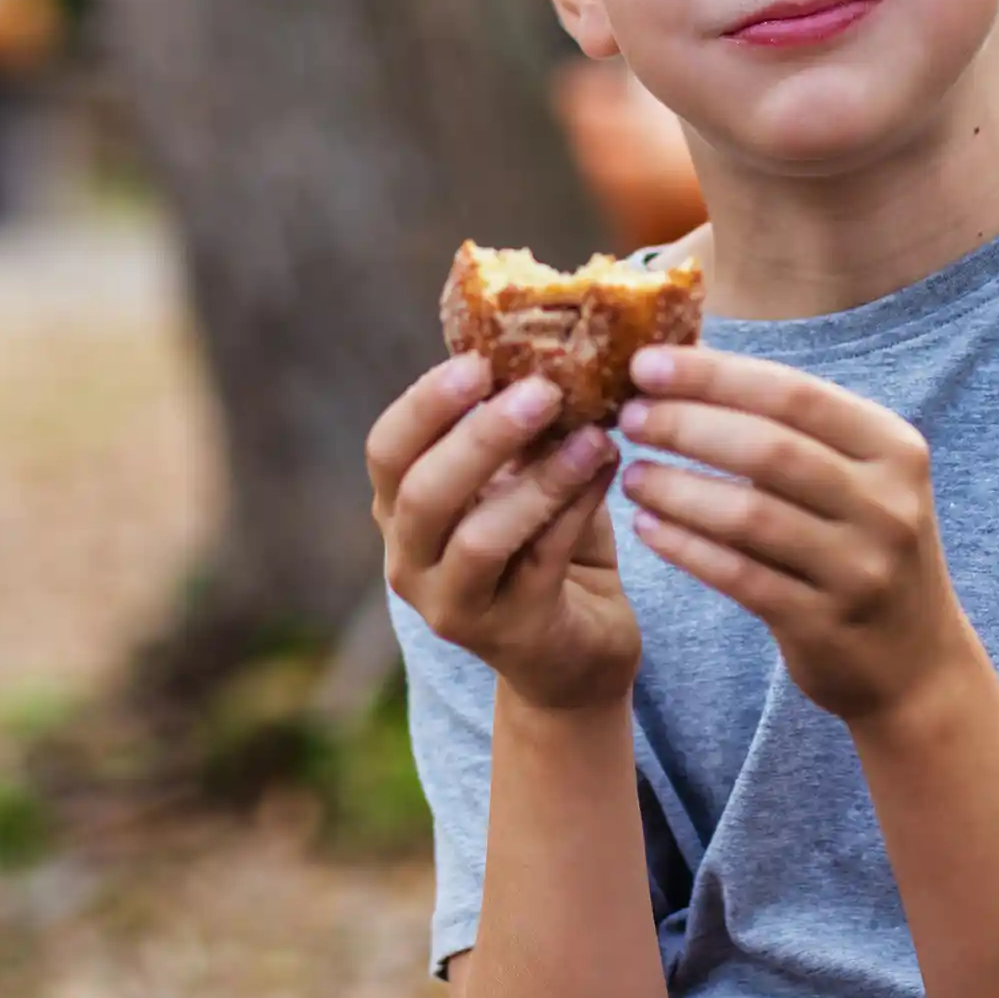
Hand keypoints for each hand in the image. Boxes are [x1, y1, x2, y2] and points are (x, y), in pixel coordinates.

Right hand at [366, 357, 638, 711]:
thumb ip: (522, 430)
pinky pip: (543, 561)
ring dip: (541, 477)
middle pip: (423, 492)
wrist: (576, 654)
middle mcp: (410, 561)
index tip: (478, 359)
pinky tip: (612, 467)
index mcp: (401, 511)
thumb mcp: (521, 481)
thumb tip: (552, 343)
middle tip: (541, 390)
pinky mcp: (511, 632)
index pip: (386, 450)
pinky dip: (579, 508)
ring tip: (595, 433)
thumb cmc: (546, 547)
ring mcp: (454, 604)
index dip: (425, 403)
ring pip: (481, 536)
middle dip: (481, 435)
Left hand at [616, 347, 974, 722]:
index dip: (715, 375)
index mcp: (894, 448)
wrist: (915, 662)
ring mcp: (859, 568)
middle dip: (687, 424)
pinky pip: (738, 575)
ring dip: (677, 488)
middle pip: (770, 448)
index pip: (795, 394)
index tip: (647, 363)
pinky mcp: (823, 623)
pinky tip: (647, 527)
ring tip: (631, 473)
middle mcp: (886, 505)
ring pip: (748, 516)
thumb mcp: (859, 478)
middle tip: (630, 416)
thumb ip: (795, 429)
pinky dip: (685, 547)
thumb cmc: (864, 545)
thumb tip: (690, 367)